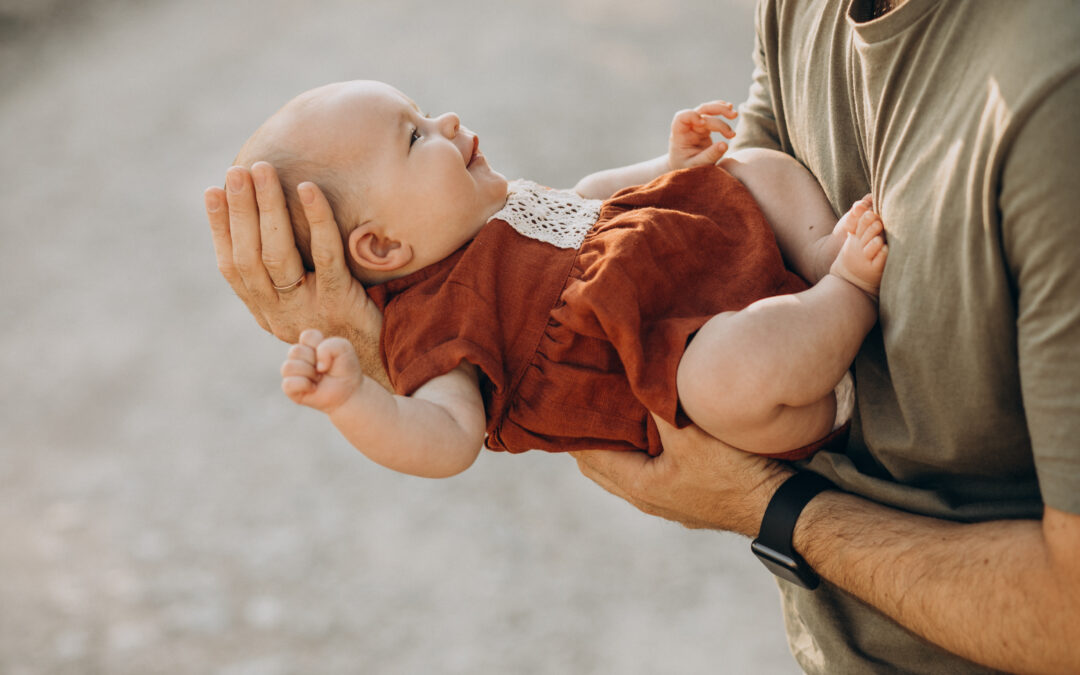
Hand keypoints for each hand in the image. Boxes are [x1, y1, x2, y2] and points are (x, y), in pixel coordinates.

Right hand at [205, 162, 389, 387]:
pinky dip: (316, 219)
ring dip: (267, 208)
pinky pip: (324, 256)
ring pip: (277, 254)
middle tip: (237, 170)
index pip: (232, 268)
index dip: (220, 229)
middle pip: (249, 257)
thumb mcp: (310, 305)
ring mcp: (307, 310)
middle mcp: (279, 315)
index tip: (213, 191)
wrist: (382, 366)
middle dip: (240, 210)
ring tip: (264, 170)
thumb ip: (289, 279)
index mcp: (267, 313)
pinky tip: (309, 189)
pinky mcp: (339, 303)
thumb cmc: (349, 326)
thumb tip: (269, 227)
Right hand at [281, 329, 364, 412]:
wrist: (348, 393)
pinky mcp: (290, 389)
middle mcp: (298, 357)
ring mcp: (292, 372)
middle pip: (296, 350)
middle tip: (325, 370)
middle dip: (315, 361)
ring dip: (309, 373)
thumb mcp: (344, 349)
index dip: (319, 345)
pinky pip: (288, 383)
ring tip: (319, 379)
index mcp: (309, 344)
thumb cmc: (345, 369)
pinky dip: (304, 385)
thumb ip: (330, 346)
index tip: (330, 355)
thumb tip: (317, 365)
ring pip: (289, 366)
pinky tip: (313, 388)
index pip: (307, 336)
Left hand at [571, 414, 792, 534]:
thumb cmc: (732, 473)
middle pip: (599, 464)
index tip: (568, 400)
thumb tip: (636, 378)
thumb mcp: (690, 435)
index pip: (588, 454)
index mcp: (638, 485)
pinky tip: (648, 429)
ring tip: (613, 410)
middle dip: (591, 435)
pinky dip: (638, 451)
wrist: (776, 506)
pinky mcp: (684, 497)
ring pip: (623, 468)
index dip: (576, 428)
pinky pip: (646, 470)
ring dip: (616, 443)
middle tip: (585, 402)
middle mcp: (645, 498)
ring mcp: (665, 501)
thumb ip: (658, 407)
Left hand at [668, 101, 736, 170]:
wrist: (686, 171)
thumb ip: (709, 156)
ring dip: (721, 109)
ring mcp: (696, 126)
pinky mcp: (704, 128)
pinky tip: (730, 107)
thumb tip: (725, 144)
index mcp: (679, 136)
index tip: (703, 123)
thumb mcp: (696, 166)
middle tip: (733, 116)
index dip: (692, 116)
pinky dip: (720, 110)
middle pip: (700, 110)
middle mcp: (687, 128)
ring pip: (708, 110)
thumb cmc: (688, 169)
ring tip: (734, 114)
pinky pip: (712, 115)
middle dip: (716, 110)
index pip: (681, 118)